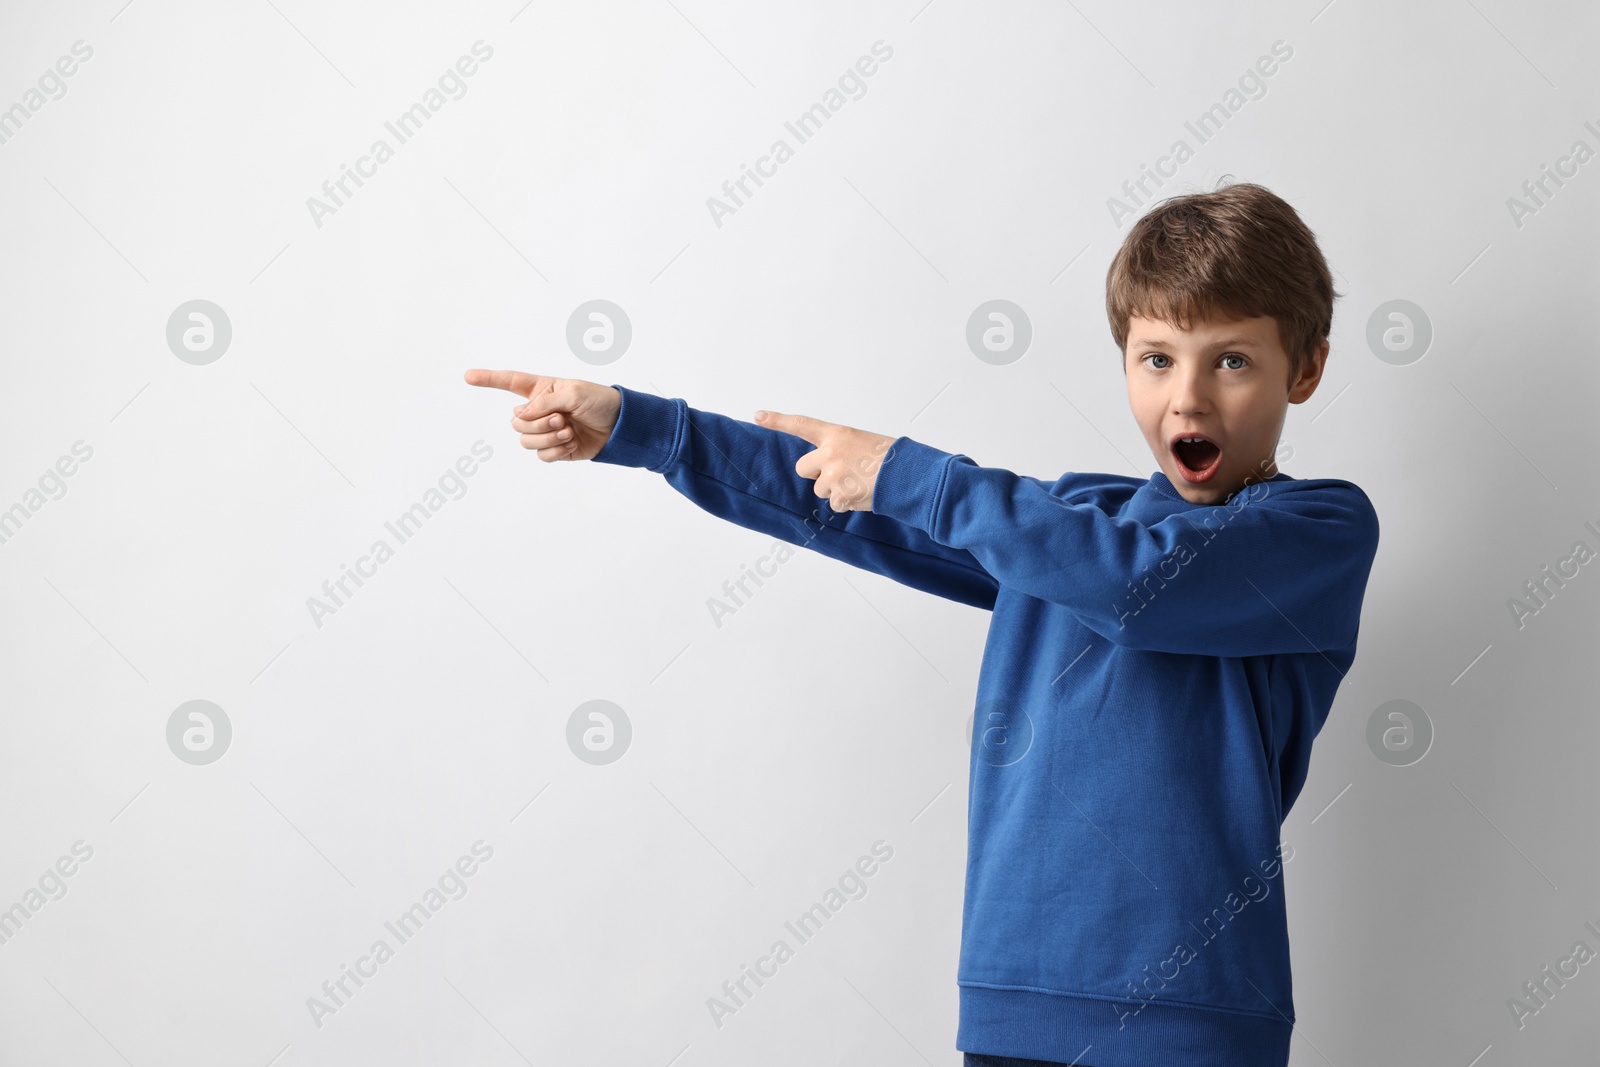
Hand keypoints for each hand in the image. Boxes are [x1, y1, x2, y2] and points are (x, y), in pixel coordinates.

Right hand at [463, 369, 620, 461]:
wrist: (620, 425)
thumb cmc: (599, 401)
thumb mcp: (574, 393)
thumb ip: (544, 402)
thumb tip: (520, 416)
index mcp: (541, 389)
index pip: (509, 382)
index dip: (488, 379)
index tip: (467, 376)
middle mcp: (539, 410)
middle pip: (516, 422)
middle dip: (537, 423)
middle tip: (562, 419)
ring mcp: (546, 431)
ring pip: (525, 441)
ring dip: (547, 438)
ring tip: (568, 431)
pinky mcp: (555, 449)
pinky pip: (541, 455)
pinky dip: (556, 451)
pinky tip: (571, 444)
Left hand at [755, 409, 896, 512]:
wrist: (909, 474)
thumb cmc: (891, 457)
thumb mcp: (863, 443)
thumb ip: (840, 450)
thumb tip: (827, 470)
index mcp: (837, 434)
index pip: (802, 424)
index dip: (777, 421)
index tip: (758, 416)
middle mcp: (830, 453)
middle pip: (804, 468)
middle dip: (816, 474)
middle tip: (839, 474)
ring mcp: (833, 476)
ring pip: (820, 490)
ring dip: (836, 490)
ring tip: (860, 483)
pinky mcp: (840, 496)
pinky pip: (836, 504)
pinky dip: (848, 503)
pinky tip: (864, 494)